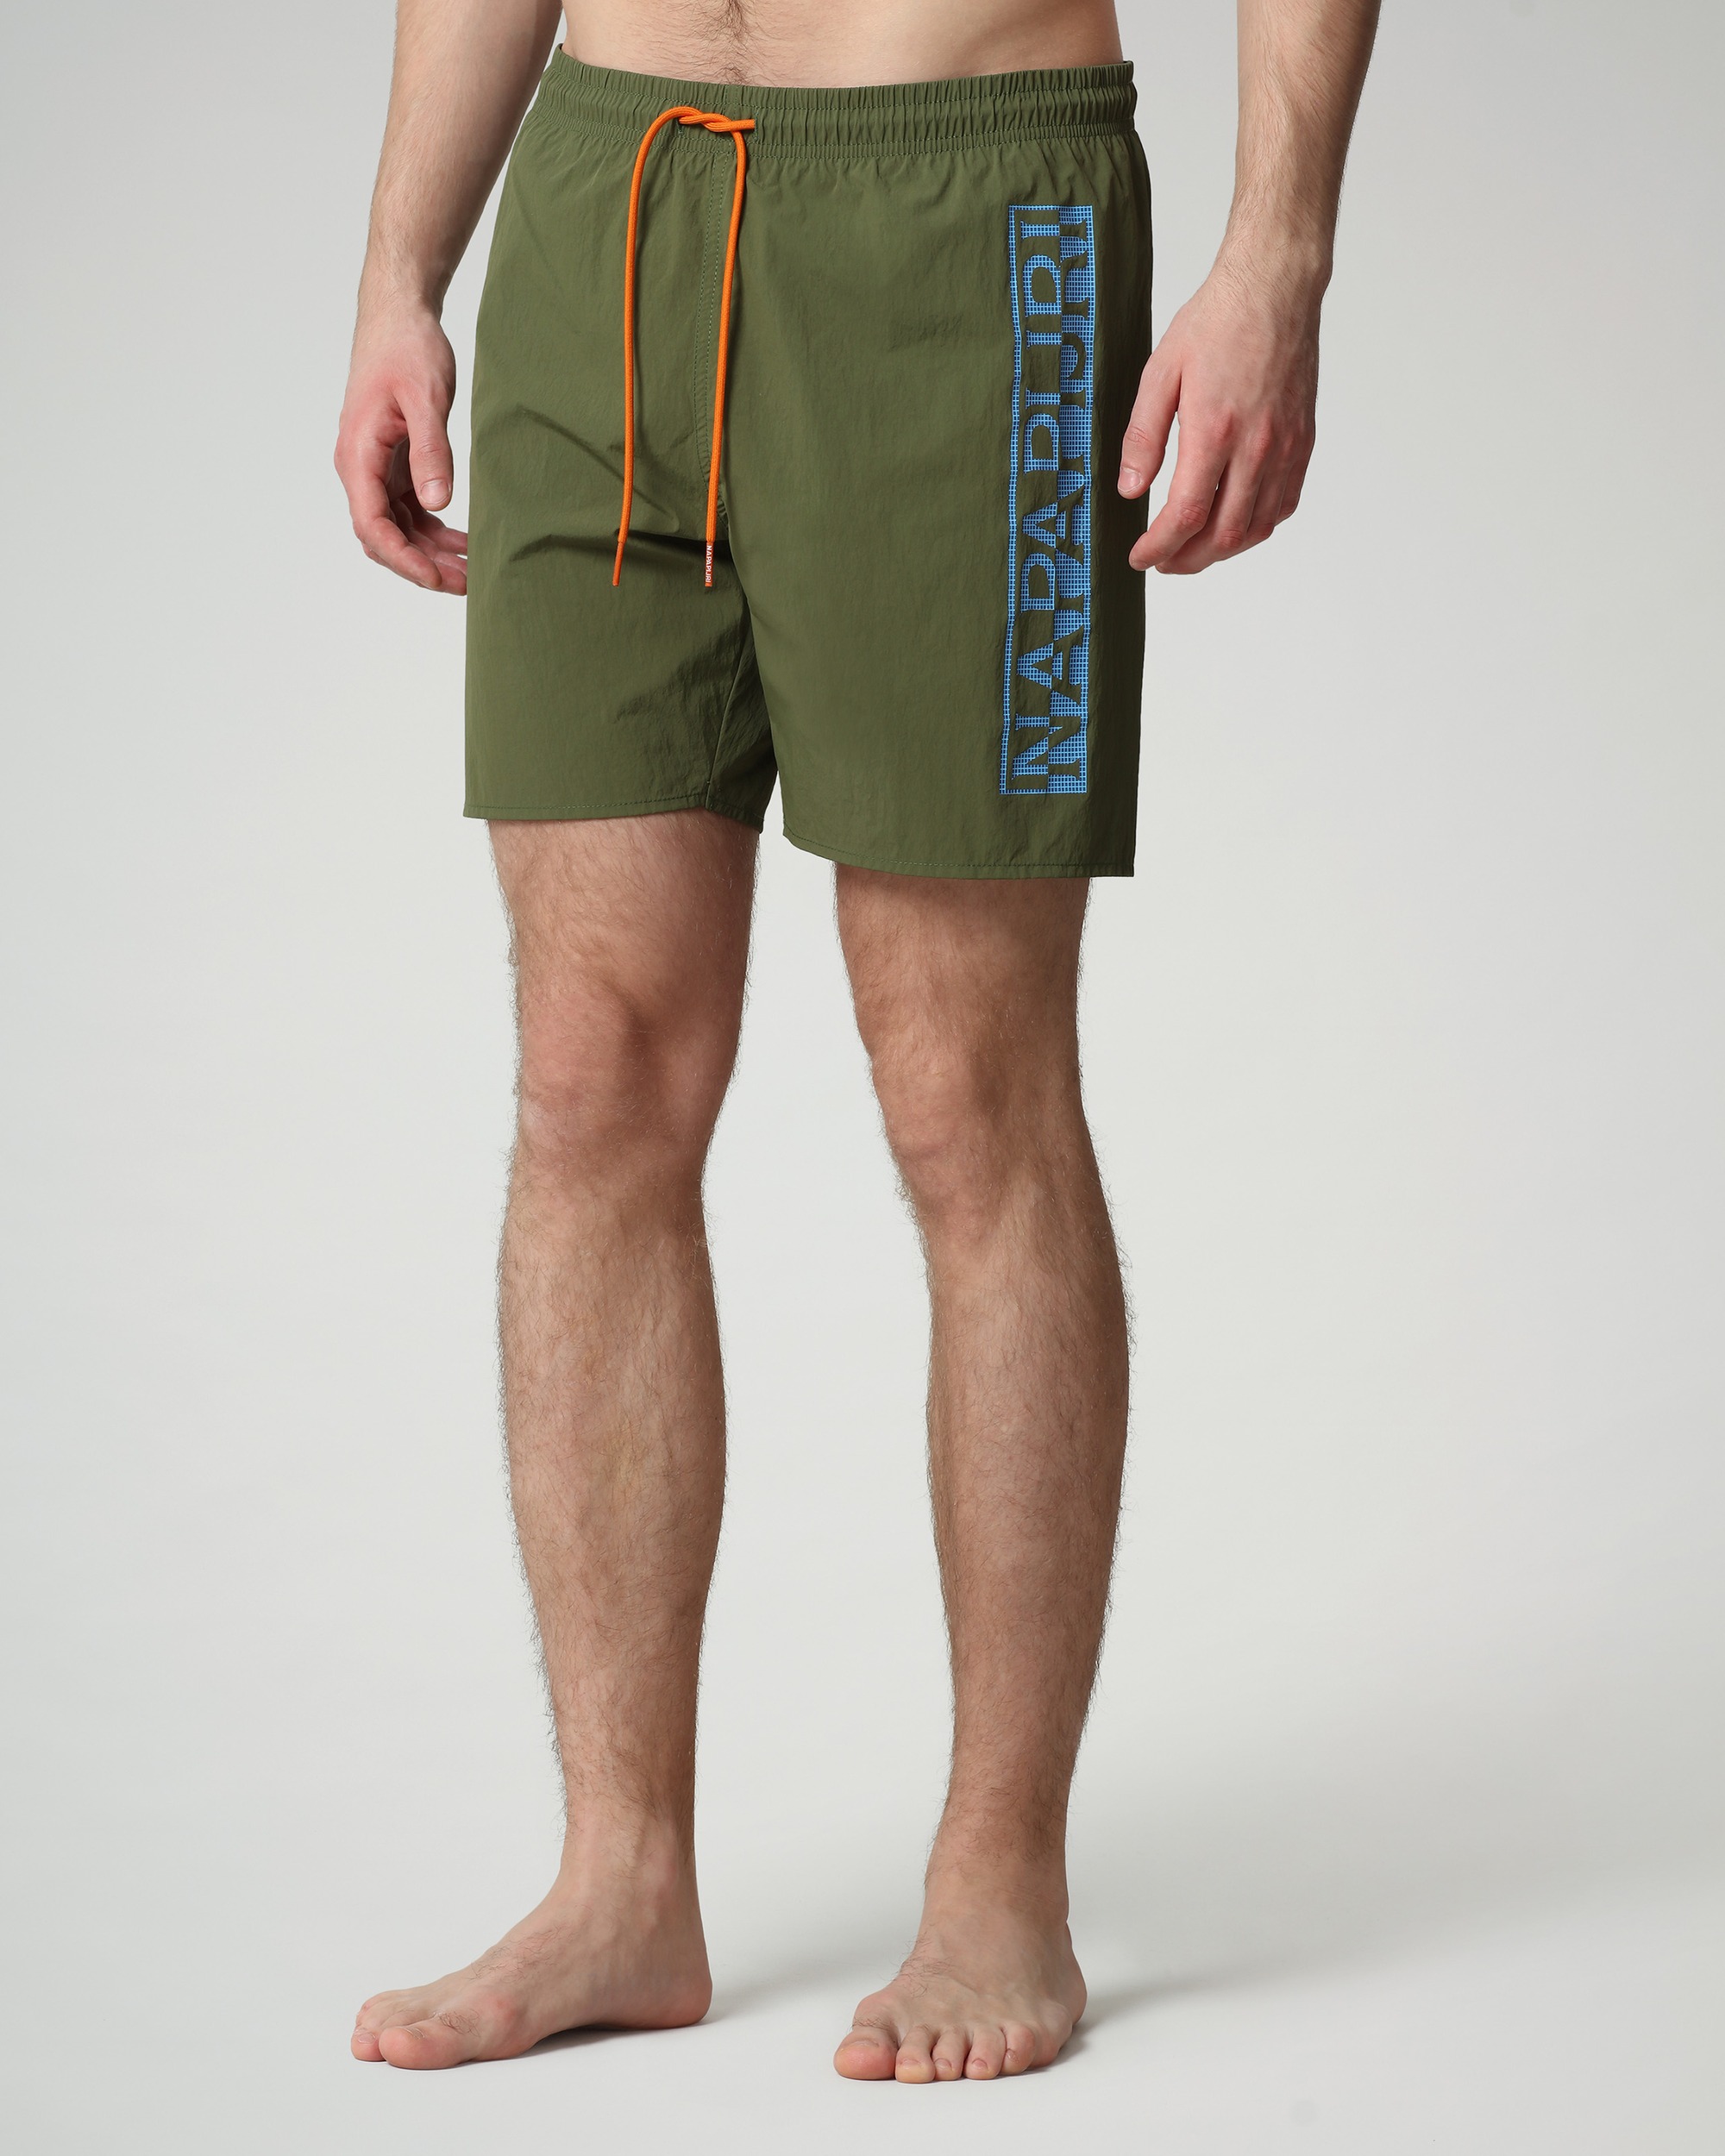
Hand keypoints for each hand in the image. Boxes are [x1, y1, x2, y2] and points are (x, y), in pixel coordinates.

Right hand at [334, 307, 467, 594]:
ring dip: (433, 553)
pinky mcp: (394, 465)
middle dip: (423, 566)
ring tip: (474, 571)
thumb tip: (437, 503)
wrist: (399, 315)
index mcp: (357, 455)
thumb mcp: (425, 398)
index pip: (372, 525)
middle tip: (469, 584)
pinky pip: (411, 511)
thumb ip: (430, 452)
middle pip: (385, 537)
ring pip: (400, 529)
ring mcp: (377, 469)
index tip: (436, 578)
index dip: (403, 559)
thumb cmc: (407, 348)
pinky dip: (435, 531)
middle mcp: (361, 468)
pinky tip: (465, 543)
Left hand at [1117, 256, 1319, 574]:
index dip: (1159, 547)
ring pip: (1257, 528)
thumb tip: (1129, 489)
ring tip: (1192, 551)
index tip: (1140, 557)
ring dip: (1221, 551)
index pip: (1186, 515)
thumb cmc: (1218, 321)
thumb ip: (1143, 436)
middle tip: (1162, 561)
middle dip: (1187, 559)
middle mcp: (1257, 447)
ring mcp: (1286, 448)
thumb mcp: (1160, 372)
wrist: (1276, 287)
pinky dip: (1256, 528)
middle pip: (1223, 535)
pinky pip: (1283, 505)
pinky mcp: (1303, 443)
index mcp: (1215, 431)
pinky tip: (1233, 525)